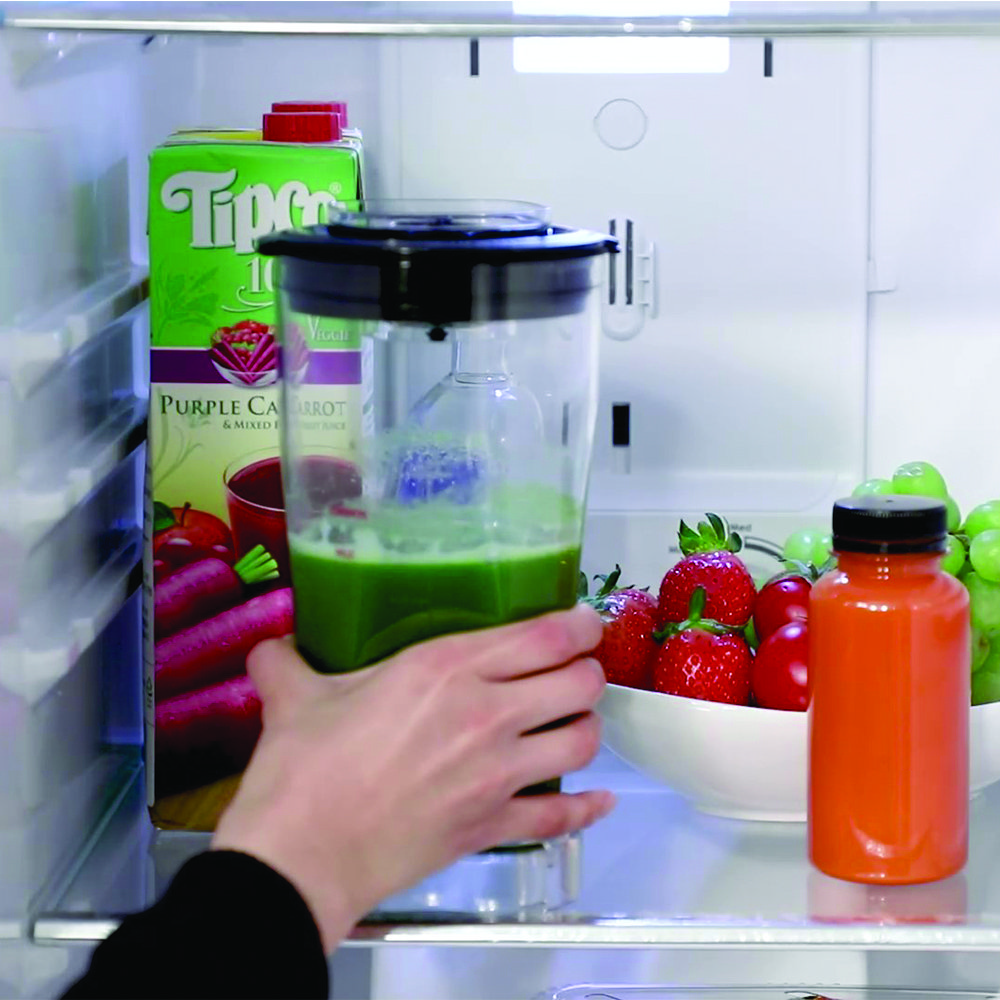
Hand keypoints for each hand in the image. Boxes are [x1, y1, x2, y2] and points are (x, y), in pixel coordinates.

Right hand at [212, 605, 613, 950]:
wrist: (302, 857)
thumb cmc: (302, 769)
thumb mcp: (294, 699)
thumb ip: (286, 662)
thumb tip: (270, 649)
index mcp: (445, 667)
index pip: (543, 634)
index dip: (578, 625)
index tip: (584, 623)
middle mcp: (486, 712)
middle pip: (578, 683)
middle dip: (586, 673)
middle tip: (573, 672)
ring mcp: (497, 774)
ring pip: (581, 741)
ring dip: (586, 727)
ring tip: (572, 722)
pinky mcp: (493, 826)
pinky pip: (560, 816)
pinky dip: (586, 808)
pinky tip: (598, 801)